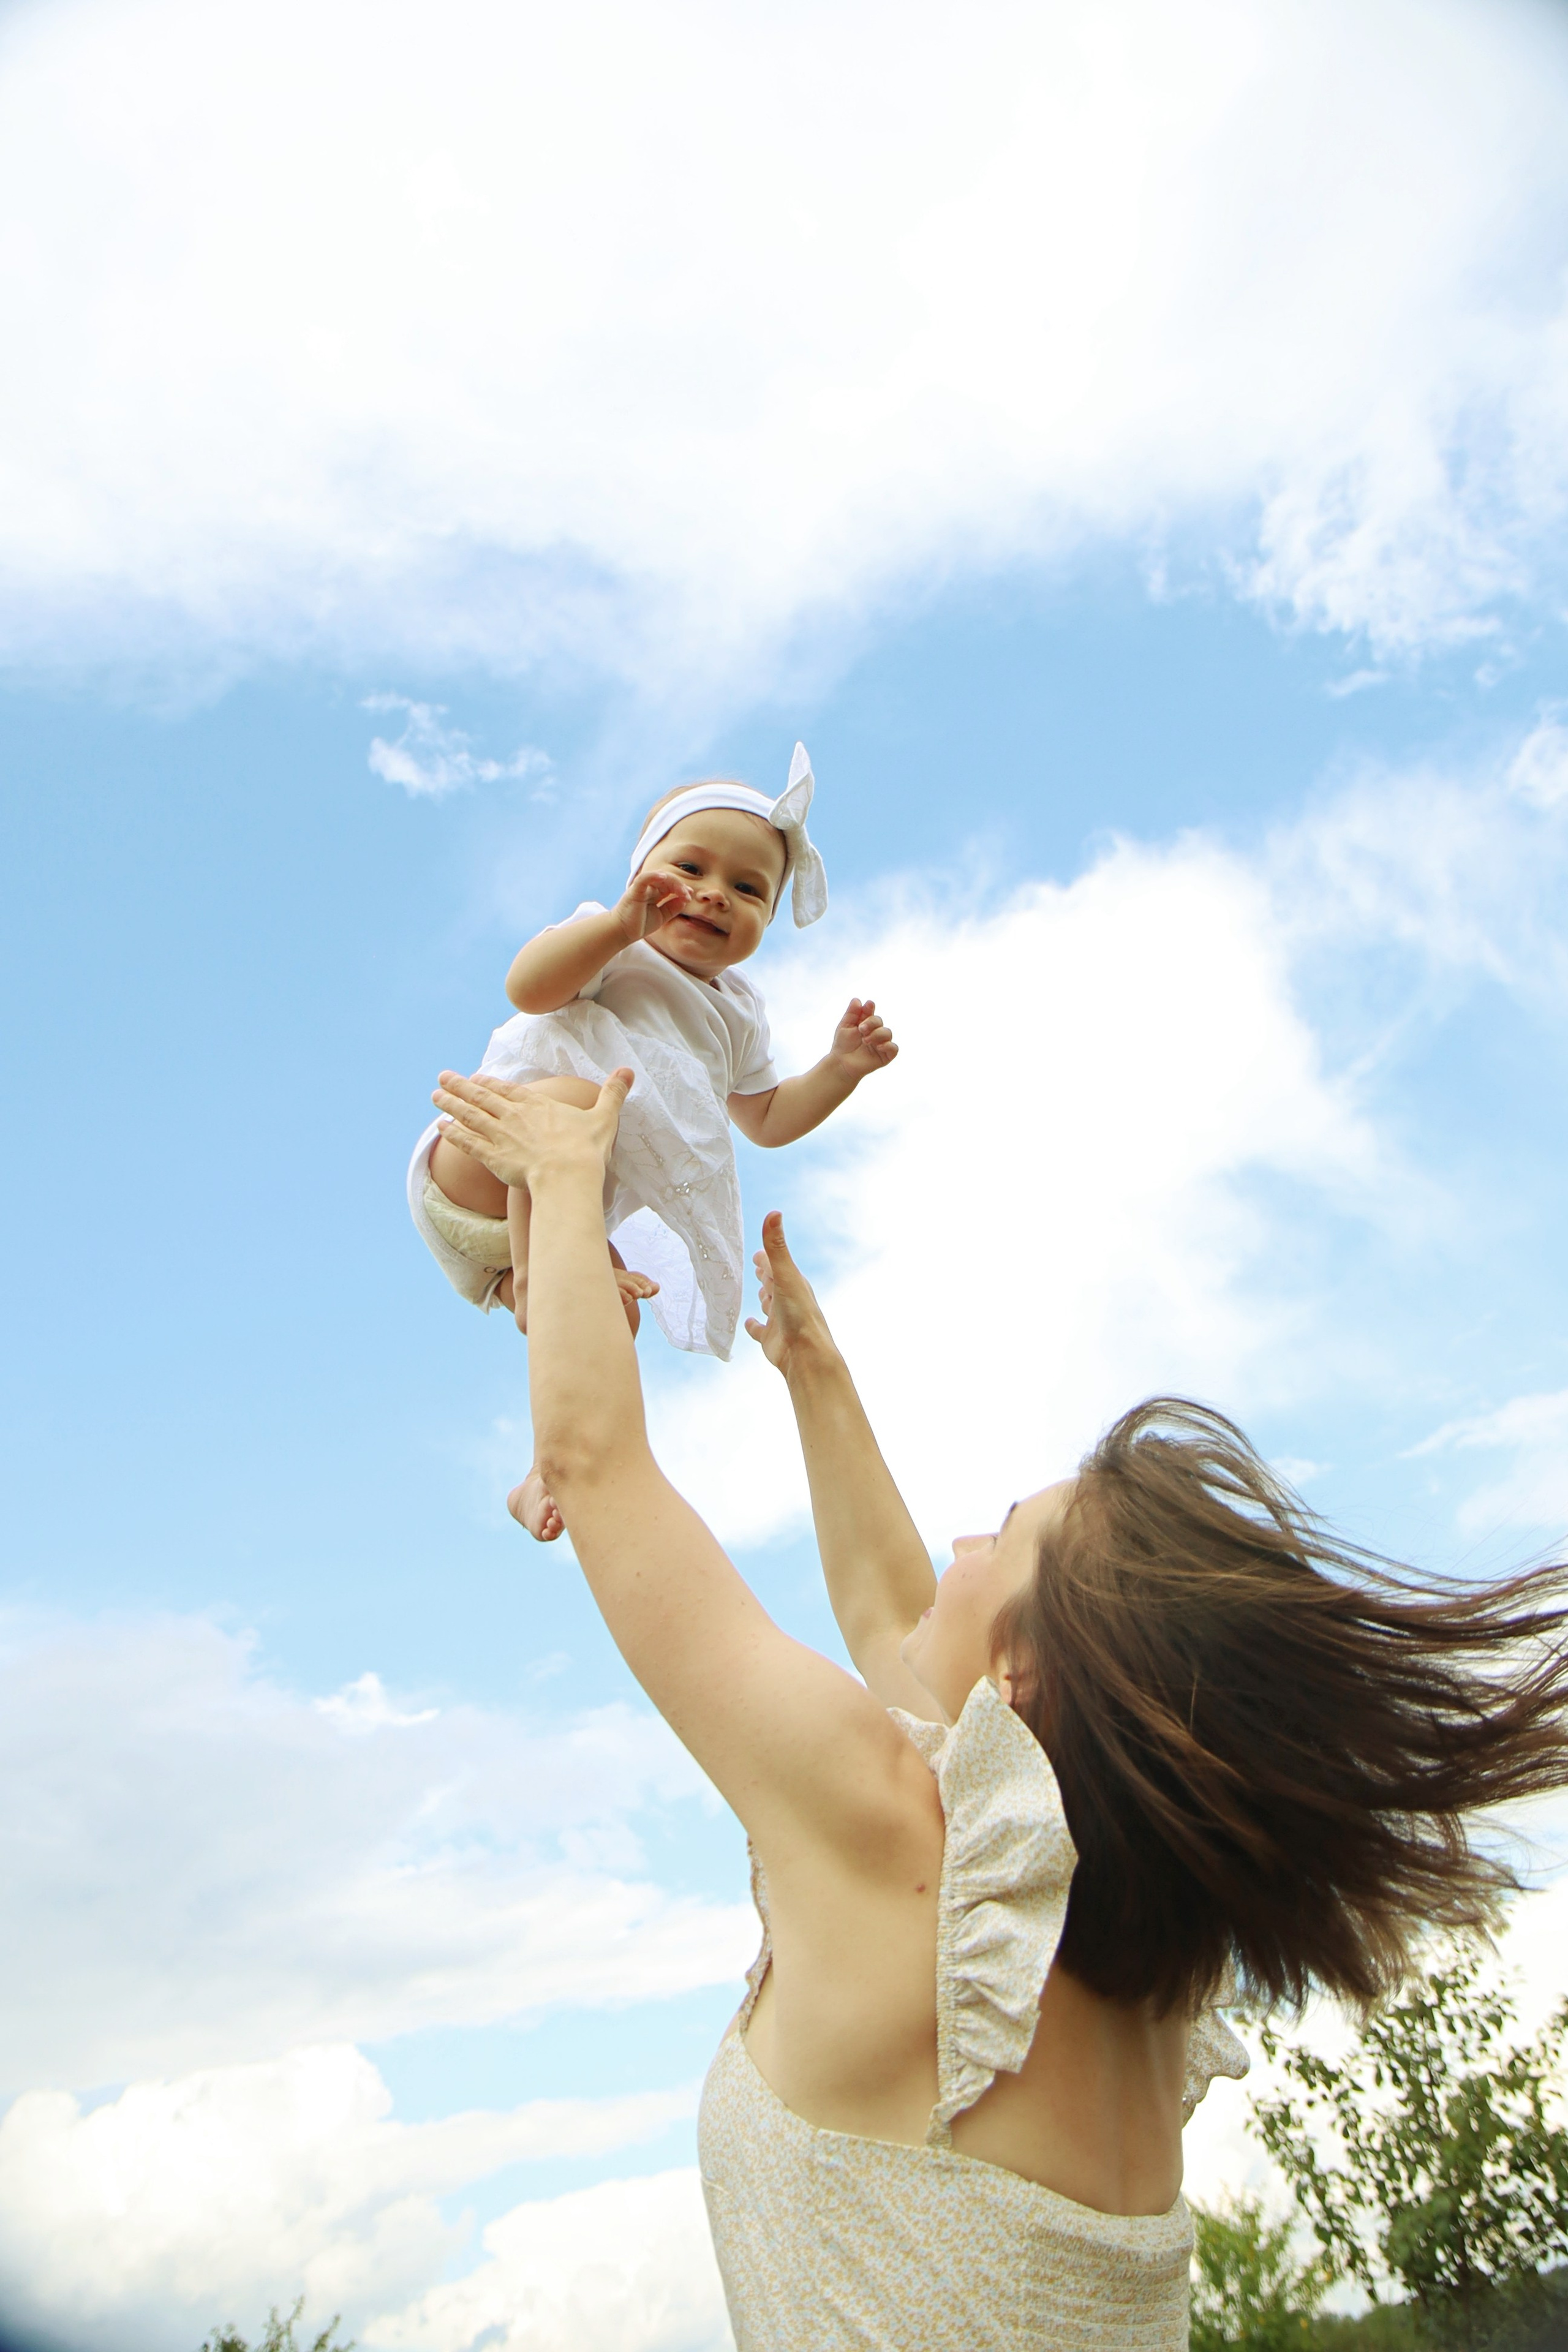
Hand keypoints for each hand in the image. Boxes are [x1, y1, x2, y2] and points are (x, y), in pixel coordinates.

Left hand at [432, 1067, 632, 1191]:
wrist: (568, 1176)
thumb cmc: (587, 1149)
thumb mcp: (604, 1117)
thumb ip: (612, 1094)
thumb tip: (628, 1071)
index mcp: (537, 1105)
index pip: (508, 1090)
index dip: (491, 1083)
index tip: (476, 1077)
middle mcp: (514, 1116)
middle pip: (482, 1097)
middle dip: (460, 1086)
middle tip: (442, 1078)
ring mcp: (501, 1135)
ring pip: (470, 1116)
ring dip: (450, 1105)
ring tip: (434, 1096)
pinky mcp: (493, 1157)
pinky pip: (468, 1144)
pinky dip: (454, 1135)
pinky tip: (441, 1129)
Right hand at [613, 867, 694, 942]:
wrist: (623, 932)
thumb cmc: (640, 924)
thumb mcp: (662, 916)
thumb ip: (673, 907)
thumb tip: (686, 899)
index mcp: (656, 893)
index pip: (671, 885)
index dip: (682, 889)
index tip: (690, 896)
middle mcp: (649, 888)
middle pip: (668, 880)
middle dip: (680, 886)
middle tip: (688, 895)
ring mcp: (642, 888)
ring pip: (659, 877)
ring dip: (673, 882)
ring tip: (682, 891)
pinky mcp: (635, 890)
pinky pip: (644, 879)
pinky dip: (653, 875)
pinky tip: (663, 877)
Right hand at [744, 1211, 834, 1373]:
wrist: (805, 1355)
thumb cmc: (798, 1313)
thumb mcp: (785, 1275)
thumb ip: (776, 1246)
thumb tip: (774, 1212)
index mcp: (793, 1283)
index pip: (776, 1265)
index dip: (766, 1257)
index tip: (757, 1252)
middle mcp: (787, 1300)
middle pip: (774, 1283)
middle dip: (765, 1275)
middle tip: (756, 1267)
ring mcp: (780, 1320)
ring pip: (770, 1305)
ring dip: (764, 1298)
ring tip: (759, 1292)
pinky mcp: (771, 1339)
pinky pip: (760, 1330)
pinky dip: (754, 1326)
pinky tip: (748, 1323)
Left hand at [828, 997, 897, 1079]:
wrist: (841, 1064)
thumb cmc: (842, 1045)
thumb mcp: (845, 1026)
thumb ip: (851, 1013)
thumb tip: (857, 999)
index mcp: (866, 1024)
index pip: (871, 1013)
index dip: (870, 1009)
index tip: (868, 1005)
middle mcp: (875, 1032)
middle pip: (880, 1021)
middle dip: (871, 1022)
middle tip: (861, 1029)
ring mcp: (881, 1044)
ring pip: (887, 1032)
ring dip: (877, 1034)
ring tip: (865, 1040)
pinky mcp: (886, 1056)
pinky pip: (894, 1048)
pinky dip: (888, 1045)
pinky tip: (878, 1046)